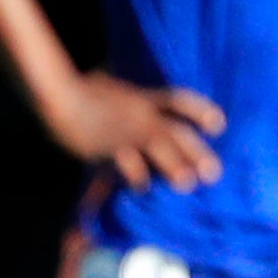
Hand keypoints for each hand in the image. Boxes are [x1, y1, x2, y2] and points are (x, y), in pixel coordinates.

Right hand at [45, 69, 225, 189]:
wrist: (59, 94)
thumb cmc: (82, 91)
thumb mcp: (112, 87)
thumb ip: (127, 96)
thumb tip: (133, 97)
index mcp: (143, 97)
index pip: (178, 100)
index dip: (200, 111)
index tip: (219, 125)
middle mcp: (140, 113)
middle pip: (175, 131)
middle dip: (196, 151)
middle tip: (213, 173)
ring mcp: (125, 129)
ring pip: (156, 146)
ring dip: (173, 165)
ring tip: (187, 184)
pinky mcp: (107, 144)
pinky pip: (125, 162)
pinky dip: (136, 175)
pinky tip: (144, 190)